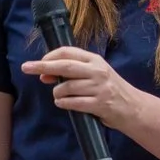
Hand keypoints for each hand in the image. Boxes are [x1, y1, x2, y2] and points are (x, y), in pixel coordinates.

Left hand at [22, 45, 140, 129]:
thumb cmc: (109, 89)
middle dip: (43, 66)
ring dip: (56, 92)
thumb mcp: (94, 74)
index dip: (50, 56)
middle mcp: (97, 71)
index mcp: (94, 60)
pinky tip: (63, 103)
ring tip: (59, 96)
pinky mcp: (100, 104)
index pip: (68, 52)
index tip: (39, 62)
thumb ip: (72, 72)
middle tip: (26, 68)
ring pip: (67, 87)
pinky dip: (63, 103)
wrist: (132, 107)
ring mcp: (99, 87)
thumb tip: (44, 74)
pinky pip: (73, 103)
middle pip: (64, 66)